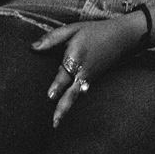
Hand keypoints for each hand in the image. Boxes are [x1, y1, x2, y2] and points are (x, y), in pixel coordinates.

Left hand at [34, 14, 151, 124]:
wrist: (122, 37)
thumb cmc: (94, 32)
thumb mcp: (72, 29)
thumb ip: (52, 39)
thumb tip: (32, 48)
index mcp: (76, 58)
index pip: (65, 74)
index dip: (58, 85)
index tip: (50, 96)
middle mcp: (82, 72)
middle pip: (72, 93)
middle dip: (63, 108)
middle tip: (54, 122)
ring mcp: (89, 78)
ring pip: (76, 97)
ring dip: (66, 109)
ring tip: (56, 124)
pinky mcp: (92, 81)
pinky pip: (81, 93)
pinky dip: (73, 103)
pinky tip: (65, 113)